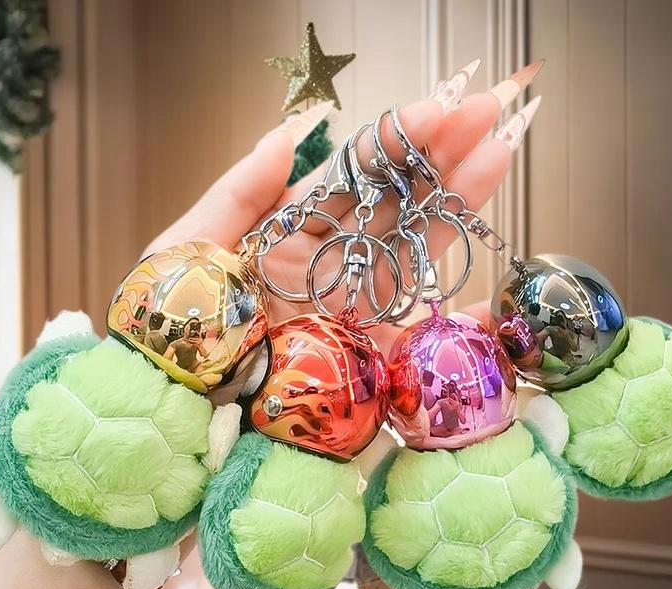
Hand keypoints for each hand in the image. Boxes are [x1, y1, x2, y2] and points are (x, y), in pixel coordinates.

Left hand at [144, 64, 541, 351]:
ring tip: (498, 150)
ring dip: (454, 200)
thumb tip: (285, 135)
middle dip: (438, 159)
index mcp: (287, 233)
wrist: (176, 400)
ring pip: (410, 246)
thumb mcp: (192, 242)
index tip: (435, 106)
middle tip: (486, 112)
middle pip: (390, 205)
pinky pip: (413, 318)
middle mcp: (326, 265)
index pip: (349, 178)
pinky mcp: (362, 350)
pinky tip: (484, 247)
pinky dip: (453, 287)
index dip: (392, 142)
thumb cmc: (173, 321)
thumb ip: (238, 190)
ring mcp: (348, 306)